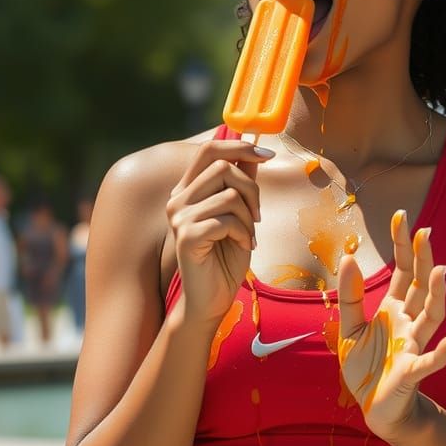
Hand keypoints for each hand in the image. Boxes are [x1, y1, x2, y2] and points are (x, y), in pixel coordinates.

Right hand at [166, 139, 273, 324]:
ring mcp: (179, 218)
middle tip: (257, 215)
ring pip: (229, 194)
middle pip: (223, 168)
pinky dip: (244, 234)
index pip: (209, 150)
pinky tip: (243, 246)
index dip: (239, 146)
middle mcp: (178, 199)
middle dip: (251, 189)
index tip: (267, 154)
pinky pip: (227, 220)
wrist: (211, 299)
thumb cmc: (225, 257)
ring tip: (248, 236)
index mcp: (187, 190)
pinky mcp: (186, 236)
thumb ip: (242, 183)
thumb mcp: (241, 214)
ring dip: (250, 217)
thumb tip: (255, 152)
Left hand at [336, 211, 445, 441]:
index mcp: (393, 310)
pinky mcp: (412, 372)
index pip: (402, 271)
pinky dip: (443, 352)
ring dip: (437, 295)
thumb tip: (349, 257)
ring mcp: (413, 346)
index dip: (402, 245)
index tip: (403, 216)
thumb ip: (349, 295)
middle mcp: (408, 323)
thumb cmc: (367, 367)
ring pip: (431, 317)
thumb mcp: (349, 328)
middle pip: (420, 286)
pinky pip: (430, 361)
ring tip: (442, 271)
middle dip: (423, 260)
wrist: (376, 408)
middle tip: (426, 232)